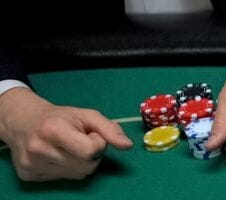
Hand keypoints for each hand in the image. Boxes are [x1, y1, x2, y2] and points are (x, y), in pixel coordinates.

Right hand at [0, 88, 131, 180]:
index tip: (90, 134)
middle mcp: (39, 149)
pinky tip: (57, 156)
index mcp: (53, 129)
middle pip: (86, 166)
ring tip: (68, 148)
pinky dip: (66, 169)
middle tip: (79, 141)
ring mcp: (32, 164)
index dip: (97, 142)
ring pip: (78, 175)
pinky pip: (64, 179)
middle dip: (91, 154)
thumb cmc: (59, 118)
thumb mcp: (86, 115)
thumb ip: (109, 128)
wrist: (22, 122)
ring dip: (80, 163)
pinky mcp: (28, 176)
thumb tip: (127, 145)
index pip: (91, 150)